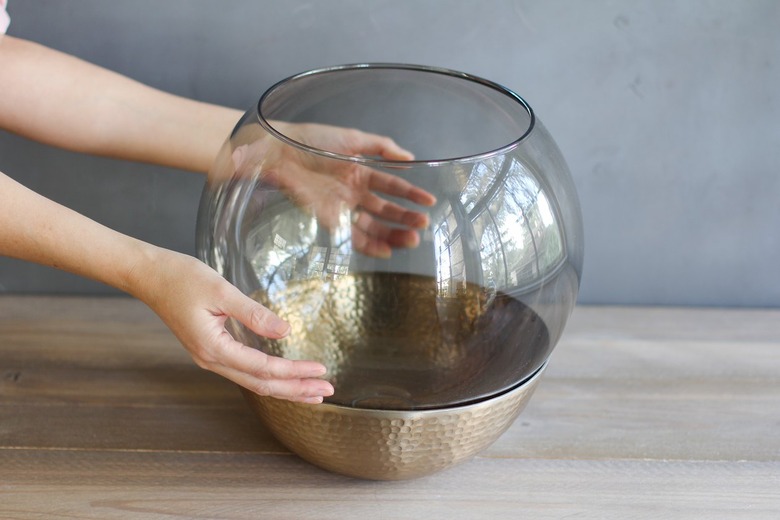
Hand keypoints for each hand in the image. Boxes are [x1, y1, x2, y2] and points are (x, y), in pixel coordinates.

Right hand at [132, 248, 334, 402]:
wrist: (150, 276)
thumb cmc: (182, 278)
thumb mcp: (221, 291)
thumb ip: (254, 313)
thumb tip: (286, 331)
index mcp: (214, 348)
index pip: (264, 368)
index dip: (294, 372)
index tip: (321, 370)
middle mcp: (212, 360)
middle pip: (261, 385)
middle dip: (296, 390)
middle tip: (327, 392)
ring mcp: (211, 358)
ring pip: (254, 382)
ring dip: (285, 388)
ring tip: (313, 392)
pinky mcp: (213, 350)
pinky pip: (246, 371)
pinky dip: (270, 378)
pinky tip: (286, 378)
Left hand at [227, 122, 435, 257]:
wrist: (278, 153)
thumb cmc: (312, 141)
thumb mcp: (352, 138)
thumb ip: (381, 147)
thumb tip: (410, 158)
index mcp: (361, 172)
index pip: (393, 187)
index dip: (412, 195)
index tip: (430, 202)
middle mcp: (355, 193)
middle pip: (386, 210)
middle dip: (405, 219)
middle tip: (423, 225)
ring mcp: (343, 209)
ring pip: (374, 227)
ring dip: (393, 235)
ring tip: (412, 240)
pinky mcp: (329, 221)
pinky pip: (353, 238)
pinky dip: (370, 246)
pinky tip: (386, 251)